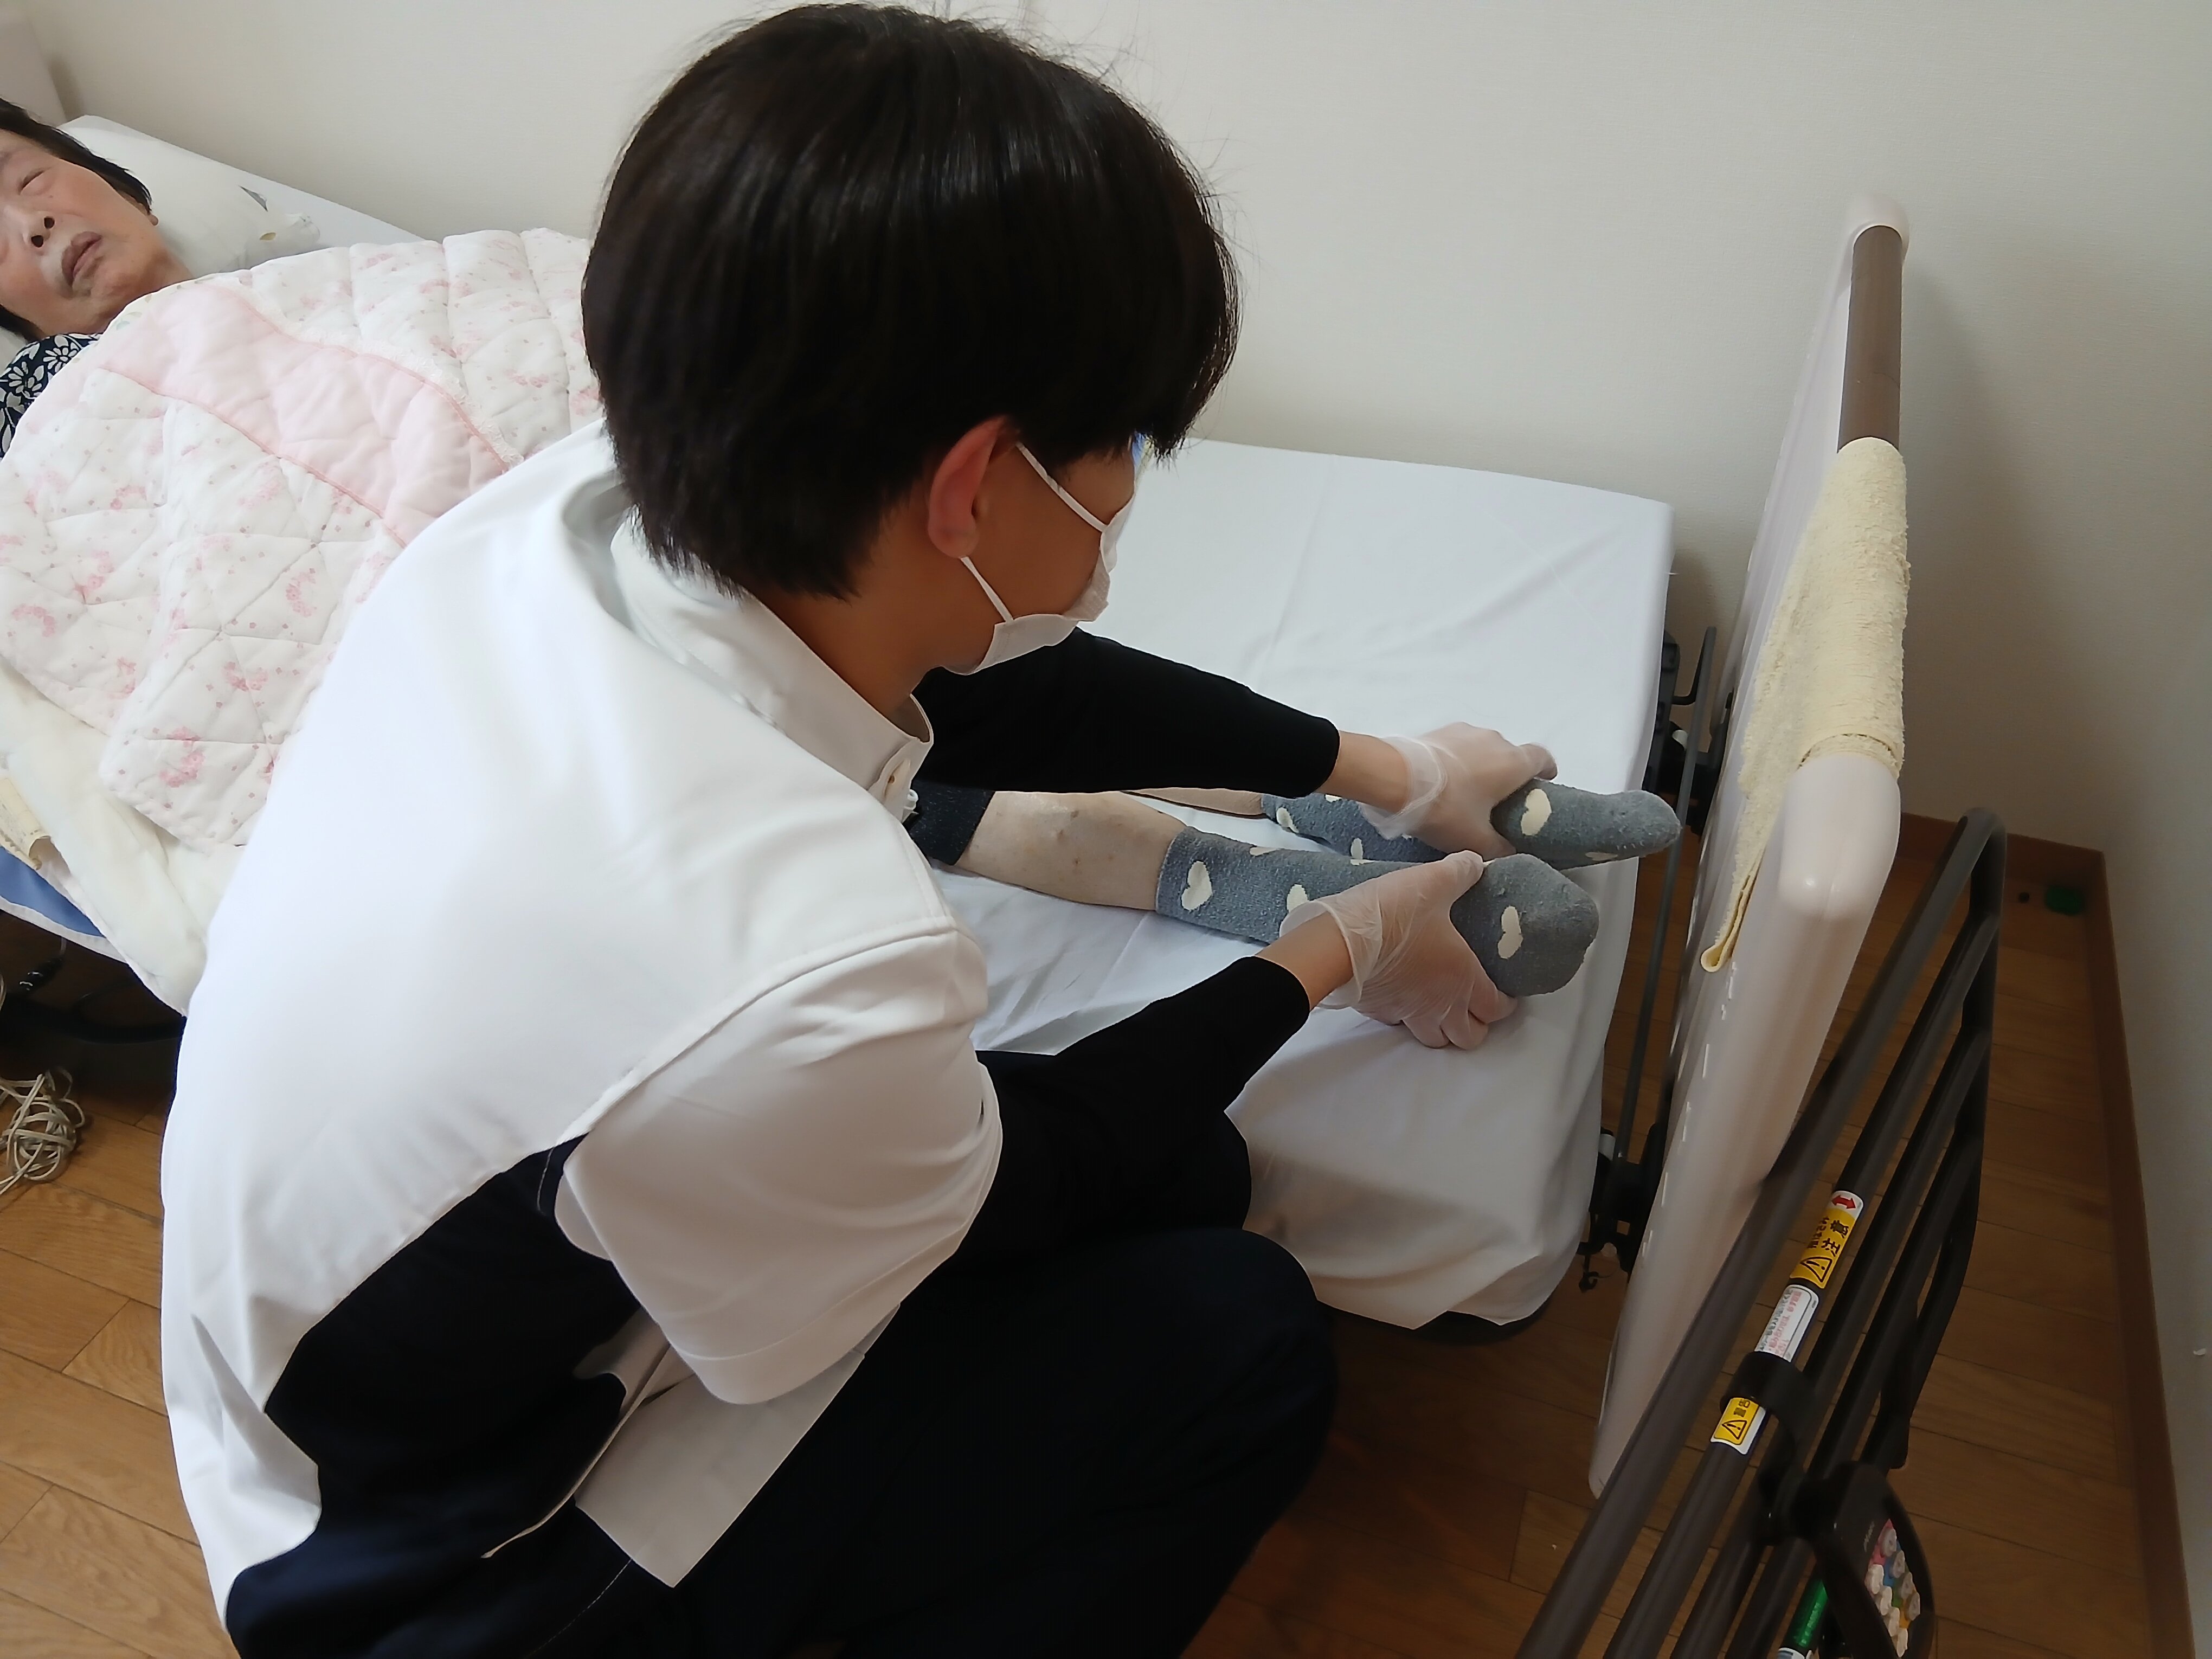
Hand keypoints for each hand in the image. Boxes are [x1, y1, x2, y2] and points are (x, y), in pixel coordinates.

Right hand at [1282, 852, 1515, 1048]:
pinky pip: (1401, 1024)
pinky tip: (1404, 997)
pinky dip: (1408, 1017)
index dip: (1506, 1003)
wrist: (1338, 940)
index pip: (1497, 1008)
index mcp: (1463, 978)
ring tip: (1442, 1007)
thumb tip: (1476, 863)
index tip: (1505, 991)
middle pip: (1470, 1036)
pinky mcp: (1379, 1011)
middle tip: (1475, 1003)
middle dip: (1477, 1024)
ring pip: (1436, 1040)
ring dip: (1444, 1028)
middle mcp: (1441, 1005)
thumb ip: (1460, 871)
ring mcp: (1408, 1013)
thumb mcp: (1433, 881)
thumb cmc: (1394, 914)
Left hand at [1363, 725, 1555, 857]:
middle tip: (1498, 801)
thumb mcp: (1475, 839)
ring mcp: (1466, 731)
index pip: (1543, 758)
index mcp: (1513, 762)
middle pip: (1512, 755)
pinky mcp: (1440, 730)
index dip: (1546, 772)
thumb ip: (1500, 848)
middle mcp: (1495, 740)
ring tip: (1467, 792)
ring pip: (1484, 749)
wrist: (1394, 777)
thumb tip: (1510, 853)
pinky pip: (1459, 746)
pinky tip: (1444, 781)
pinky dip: (1458, 760)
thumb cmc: (1446, 808)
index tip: (1540, 787)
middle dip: (1509, 775)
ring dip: (1481, 766)